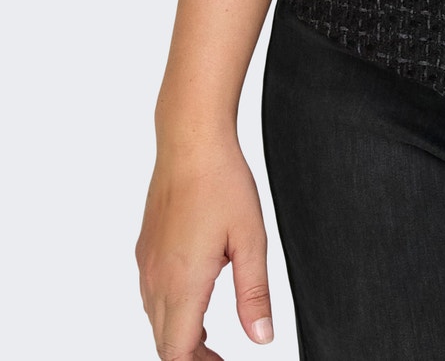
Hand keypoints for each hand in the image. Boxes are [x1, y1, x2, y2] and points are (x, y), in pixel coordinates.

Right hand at [136, 136, 273, 359]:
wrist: (191, 142)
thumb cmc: (223, 183)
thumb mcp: (251, 240)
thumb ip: (255, 294)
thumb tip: (261, 338)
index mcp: (183, 283)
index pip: (177, 352)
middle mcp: (157, 278)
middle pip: (163, 342)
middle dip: (190, 357)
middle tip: (220, 358)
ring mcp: (148, 263)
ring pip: (155, 319)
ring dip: (179, 335)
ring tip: (210, 339)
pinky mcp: (146, 248)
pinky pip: (151, 294)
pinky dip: (169, 311)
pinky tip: (193, 299)